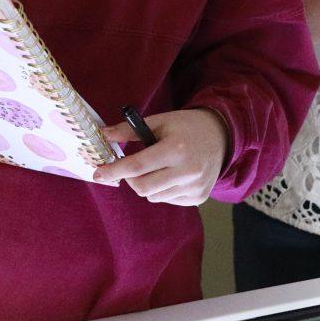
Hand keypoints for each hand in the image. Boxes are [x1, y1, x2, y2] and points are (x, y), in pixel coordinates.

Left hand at [94, 109, 229, 204]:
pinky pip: (167, 199)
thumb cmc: (185, 127)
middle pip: (143, 188)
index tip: (98, 173)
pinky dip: (161, 190)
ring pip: (153, 196)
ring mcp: (195, 187)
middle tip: (130, 168)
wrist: (221, 137)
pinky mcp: (198, 197)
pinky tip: (171, 175)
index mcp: (176, 149)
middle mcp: (188, 171)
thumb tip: (103, 135)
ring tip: (158, 168)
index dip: (114, 170)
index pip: (137, 166)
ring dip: (146, 184)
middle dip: (129, 179)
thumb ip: (129, 130)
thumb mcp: (159, 121)